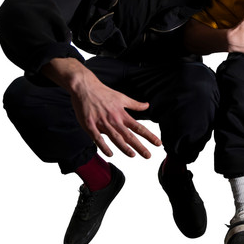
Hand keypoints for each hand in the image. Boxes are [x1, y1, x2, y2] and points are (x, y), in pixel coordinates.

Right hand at [42, 58, 161, 158]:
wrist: (85, 87)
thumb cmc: (104, 93)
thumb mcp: (122, 97)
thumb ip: (135, 104)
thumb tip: (147, 105)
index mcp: (122, 114)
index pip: (139, 127)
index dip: (149, 136)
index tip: (158, 143)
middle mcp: (114, 120)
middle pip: (129, 135)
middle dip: (139, 146)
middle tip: (148, 156)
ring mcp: (102, 123)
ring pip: (115, 138)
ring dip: (124, 147)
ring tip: (133, 155)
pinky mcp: (90, 125)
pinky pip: (98, 138)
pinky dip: (104, 146)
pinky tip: (110, 154)